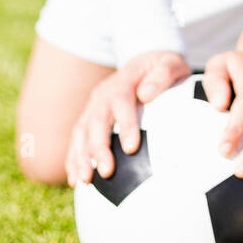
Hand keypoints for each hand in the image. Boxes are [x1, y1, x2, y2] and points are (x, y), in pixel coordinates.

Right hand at [65, 50, 190, 186]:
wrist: (143, 62)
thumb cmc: (161, 68)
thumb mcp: (170, 64)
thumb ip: (162, 75)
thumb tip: (147, 94)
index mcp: (124, 82)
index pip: (121, 102)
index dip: (125, 125)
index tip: (131, 149)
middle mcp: (104, 94)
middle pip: (97, 120)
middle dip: (99, 148)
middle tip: (106, 172)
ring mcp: (93, 105)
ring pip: (81, 131)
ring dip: (81, 156)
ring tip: (85, 181)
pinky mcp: (88, 116)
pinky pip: (77, 138)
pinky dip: (73, 157)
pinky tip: (75, 178)